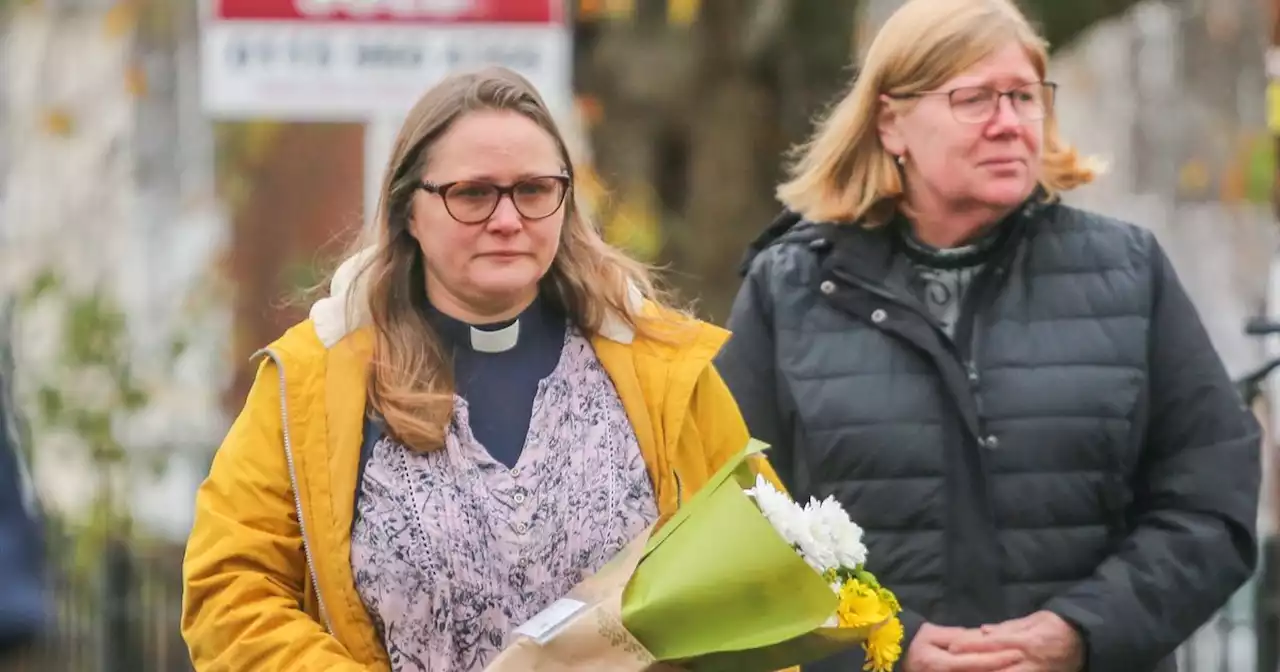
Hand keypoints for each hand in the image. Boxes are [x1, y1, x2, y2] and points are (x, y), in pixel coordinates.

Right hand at [901, 622, 1026, 671]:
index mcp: (943, 663)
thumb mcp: (932, 634)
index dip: (999, 658)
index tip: (1019, 652)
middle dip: (1006, 670)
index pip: (977, 662)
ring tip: (1022, 667)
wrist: (897, 658)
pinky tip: (1002, 670)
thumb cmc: (914, 642)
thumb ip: (957, 636)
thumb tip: (981, 636)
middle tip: (1028, 663)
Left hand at [946, 611, 1083, 671]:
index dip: (972, 645)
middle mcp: (1030, 661)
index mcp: (1027, 641)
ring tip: (964, 671)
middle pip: (995, 667)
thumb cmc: (1057, 626)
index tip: (952, 647)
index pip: (994, 643)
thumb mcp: (1034, 619)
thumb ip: (1008, 627)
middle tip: (951, 667)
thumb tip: (984, 630)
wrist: (1086, 642)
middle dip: (973, 667)